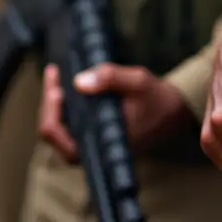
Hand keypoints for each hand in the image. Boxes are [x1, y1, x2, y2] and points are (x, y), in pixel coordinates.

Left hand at [38, 62, 194, 162]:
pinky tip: (66, 87)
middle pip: (52, 132)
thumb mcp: (137, 81)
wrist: (172, 112)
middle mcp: (91, 147)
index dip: (51, 112)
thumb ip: (110, 79)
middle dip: (48, 103)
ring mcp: (91, 142)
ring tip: (56, 78)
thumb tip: (78, 81)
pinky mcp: (94, 135)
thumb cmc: (156, 99)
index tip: (56, 86)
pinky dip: (63, 106)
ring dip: (54, 104)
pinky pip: (69, 124)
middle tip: (53, 73)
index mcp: (99, 141)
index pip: (58, 135)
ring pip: (58, 129)